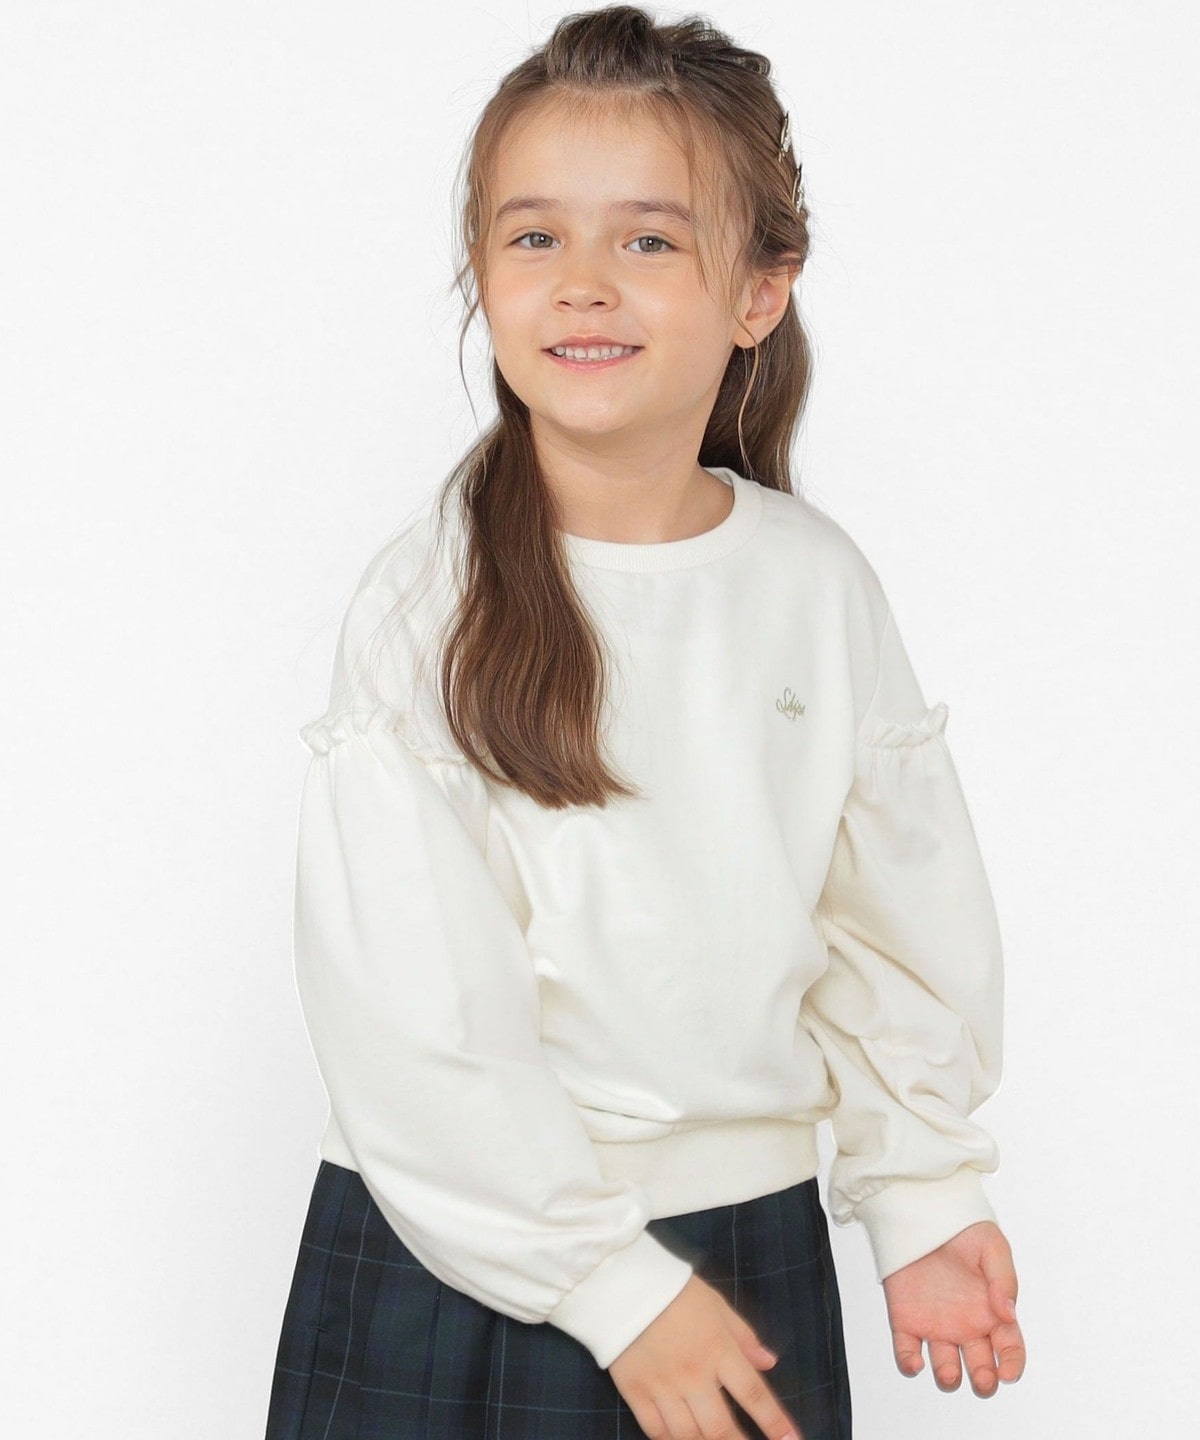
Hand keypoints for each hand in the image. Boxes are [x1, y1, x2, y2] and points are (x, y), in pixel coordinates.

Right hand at [608, 1273, 803, 1439]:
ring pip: (689, 1436)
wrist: (623, 1283)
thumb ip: (744, 1337)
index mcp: (718, 1349)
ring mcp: (663, 1386)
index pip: (754, 1394)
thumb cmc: (675, 1291)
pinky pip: (656, 1431)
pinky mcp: (635, 1392)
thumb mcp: (717, 1305)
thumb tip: (770, 1362)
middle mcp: (693, 1374)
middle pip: (721, 1428)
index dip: (775, 1422)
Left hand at [881, 1220, 1025, 1397]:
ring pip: (945, 1367)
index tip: (1008, 1373)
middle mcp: (968, 1326)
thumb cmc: (963, 1229)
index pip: (1010, 1349)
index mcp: (993, 1313)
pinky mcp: (907, 1320)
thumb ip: (1004, 1279)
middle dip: (984, 1381)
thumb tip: (1009, 1313)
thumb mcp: (992, 1246)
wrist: (921, 1211)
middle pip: (980, 1368)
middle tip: (982, 1379)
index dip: (1012, 1365)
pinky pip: (907, 1351)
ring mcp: (937, 1326)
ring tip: (949, 1372)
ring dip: (948, 1377)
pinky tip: (914, 1362)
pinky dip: (909, 1363)